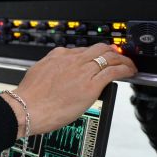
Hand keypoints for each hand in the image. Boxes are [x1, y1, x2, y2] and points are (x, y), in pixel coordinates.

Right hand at [8, 44, 135, 135]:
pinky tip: (129, 72)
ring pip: (109, 57)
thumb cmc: (30, 97)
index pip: (83, 50)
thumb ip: (51, 68)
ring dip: (122, 60)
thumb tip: (58, 72)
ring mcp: (83, 71)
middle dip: (111, 51)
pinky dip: (125, 69)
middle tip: (118, 57)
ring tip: (128, 65)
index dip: (94, 55)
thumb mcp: (38, 72)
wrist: (26, 108)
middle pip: (99, 48)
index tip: (98, 59)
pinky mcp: (91, 85)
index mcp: (59, 55)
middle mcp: (73, 60)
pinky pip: (114, 71)